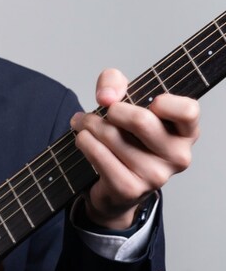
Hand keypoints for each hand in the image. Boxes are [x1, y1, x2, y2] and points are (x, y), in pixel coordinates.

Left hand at [70, 68, 199, 229]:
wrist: (113, 182)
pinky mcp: (129, 188)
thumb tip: (106, 97)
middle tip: (101, 110)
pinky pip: (98, 154)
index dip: (164, 101)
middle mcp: (177, 156)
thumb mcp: (124, 99)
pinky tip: (83, 139)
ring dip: (88, 124)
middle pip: (141, 120)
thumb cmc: (125, 135)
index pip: (188, 111)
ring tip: (83, 124)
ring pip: (112, 136)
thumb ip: (114, 82)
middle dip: (111, 110)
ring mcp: (155, 176)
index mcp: (185, 132)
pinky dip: (84, 141)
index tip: (148, 102)